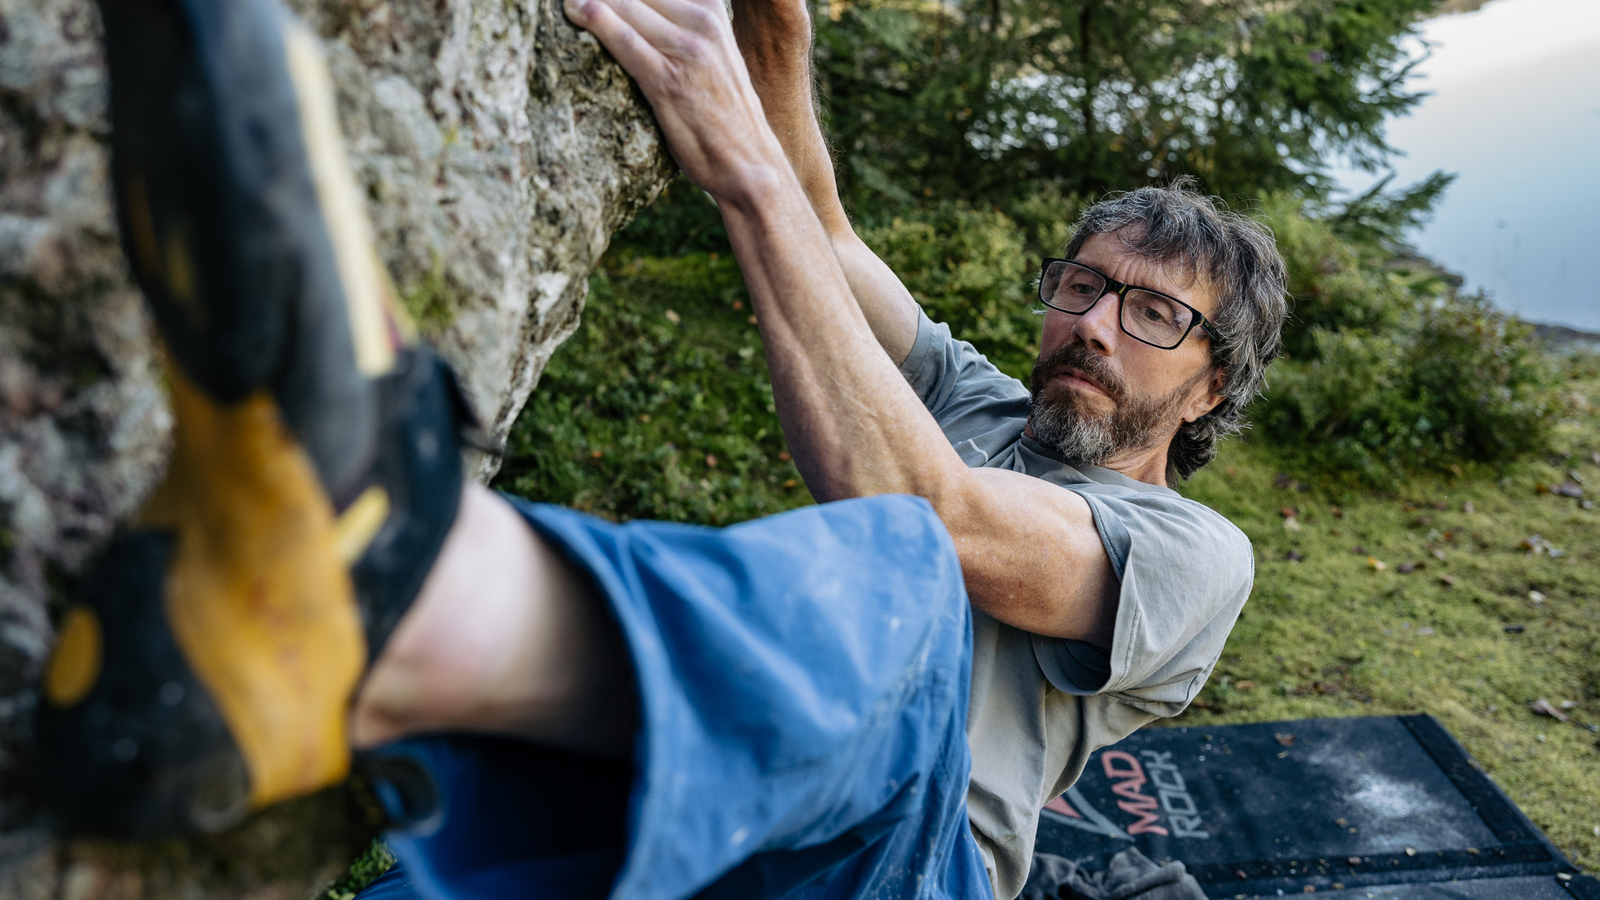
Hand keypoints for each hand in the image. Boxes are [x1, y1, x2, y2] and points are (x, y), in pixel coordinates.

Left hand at [564, 0, 791, 206]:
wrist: (750, 163)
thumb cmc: (723, 113)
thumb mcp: (711, 54)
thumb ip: (678, 27)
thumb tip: (636, 16)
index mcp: (711, 8)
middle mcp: (702, 21)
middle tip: (571, 0)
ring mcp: (687, 49)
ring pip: (624, 4)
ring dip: (588, 0)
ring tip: (567, 4)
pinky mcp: (668, 80)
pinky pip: (624, 40)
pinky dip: (595, 21)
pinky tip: (573, 11)